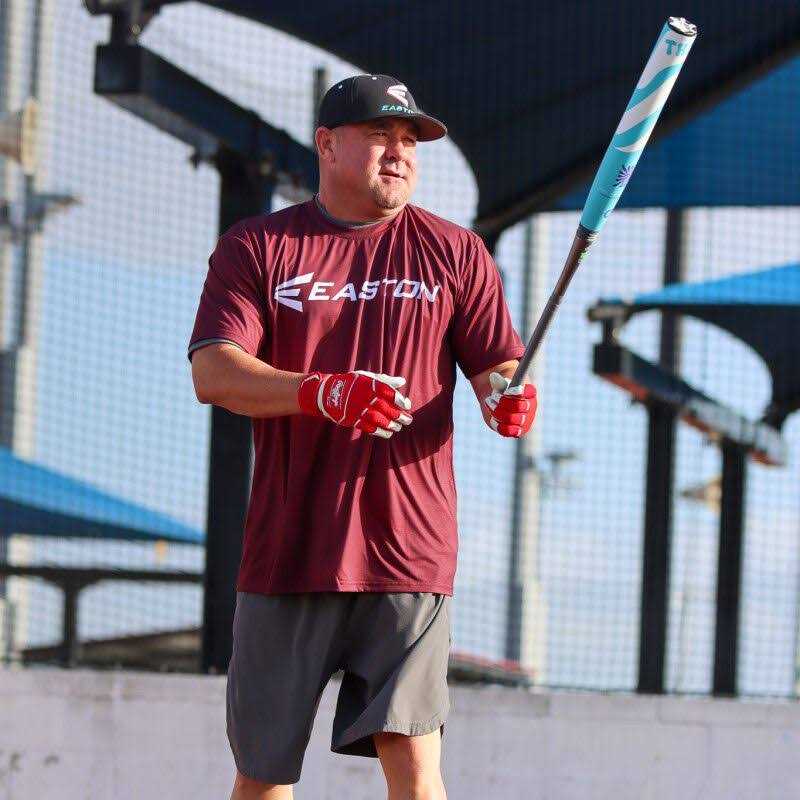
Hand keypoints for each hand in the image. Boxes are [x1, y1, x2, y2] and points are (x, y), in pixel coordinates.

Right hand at [298, 369, 412, 438]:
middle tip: (408, 420)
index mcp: (367, 383)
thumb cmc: (351, 383)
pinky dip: (379, 431)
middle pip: (384, 407)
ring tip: (398, 427)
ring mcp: (356, 409)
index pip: (387, 391)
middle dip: (398, 415)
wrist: (327, 394)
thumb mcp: (366, 376)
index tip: (407, 404)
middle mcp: (362, 396)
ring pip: (377, 419)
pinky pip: (367, 427)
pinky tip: (388, 433)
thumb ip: (385, 380)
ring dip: (390, 425)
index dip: (399, 399)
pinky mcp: (351, 419)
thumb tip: (402, 381)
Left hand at [483, 371, 536, 437]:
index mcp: (529, 392)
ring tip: (490, 404)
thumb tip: (493, 376)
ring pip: (511, 419)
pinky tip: (492, 417)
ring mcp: (523, 420)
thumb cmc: (501, 388)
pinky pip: (507, 431)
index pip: (529, 392)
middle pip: (519, 406)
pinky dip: (497, 424)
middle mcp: (530, 407)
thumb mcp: (501, 382)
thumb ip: (498, 381)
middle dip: (503, 401)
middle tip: (494, 396)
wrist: (497, 399)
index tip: (506, 390)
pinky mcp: (515, 430)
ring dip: (497, 411)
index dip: (517, 392)